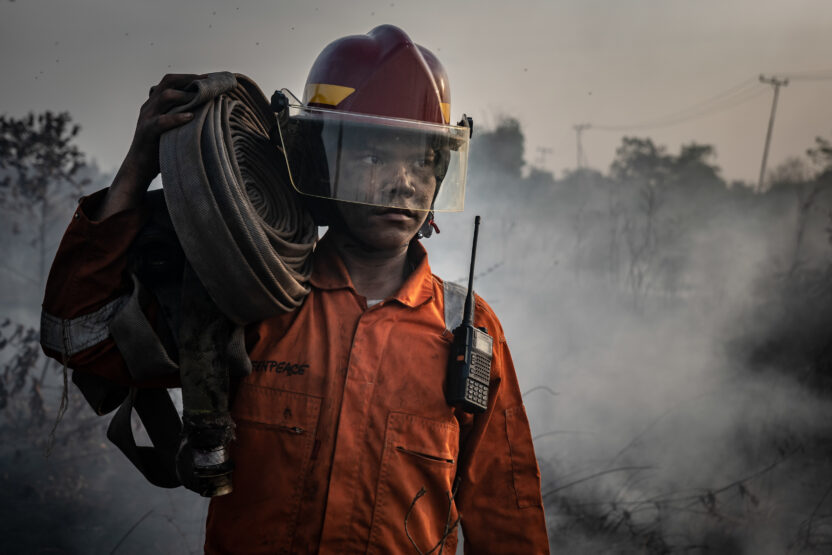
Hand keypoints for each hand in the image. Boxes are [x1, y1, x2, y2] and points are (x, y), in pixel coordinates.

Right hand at [94, 74, 200, 219]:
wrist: (139, 167)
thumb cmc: (160, 147)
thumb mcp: (171, 127)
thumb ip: (181, 115)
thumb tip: (204, 109)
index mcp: (155, 103)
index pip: (171, 81)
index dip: (190, 77)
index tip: (209, 77)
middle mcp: (150, 106)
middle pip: (168, 82)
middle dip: (190, 79)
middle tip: (209, 82)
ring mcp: (147, 118)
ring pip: (164, 97)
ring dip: (185, 95)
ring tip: (202, 97)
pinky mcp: (146, 132)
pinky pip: (161, 122)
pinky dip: (176, 118)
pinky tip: (190, 117)